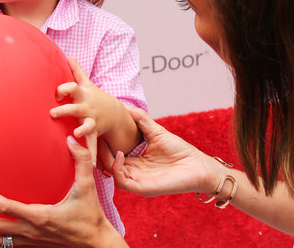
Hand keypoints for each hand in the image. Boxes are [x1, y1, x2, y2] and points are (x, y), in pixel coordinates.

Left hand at [0, 135, 126, 246]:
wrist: (94, 243)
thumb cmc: (91, 214)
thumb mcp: (87, 187)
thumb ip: (81, 161)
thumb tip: (71, 139)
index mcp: (39, 216)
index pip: (4, 207)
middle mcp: (29, 232)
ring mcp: (28, 242)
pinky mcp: (30, 247)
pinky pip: (1, 246)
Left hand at [52, 57, 121, 164]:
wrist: (115, 112)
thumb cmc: (95, 97)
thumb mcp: (88, 83)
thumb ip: (77, 71)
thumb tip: (70, 55)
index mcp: (83, 95)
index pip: (72, 88)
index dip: (64, 89)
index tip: (57, 93)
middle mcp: (87, 108)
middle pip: (75, 107)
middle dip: (65, 109)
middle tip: (52, 113)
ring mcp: (92, 121)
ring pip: (86, 126)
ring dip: (81, 131)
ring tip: (76, 135)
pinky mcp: (94, 133)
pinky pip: (93, 144)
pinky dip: (93, 154)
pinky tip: (92, 164)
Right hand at [105, 107, 219, 196]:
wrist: (198, 166)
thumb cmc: (180, 150)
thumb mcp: (156, 131)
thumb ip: (140, 120)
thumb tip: (124, 105)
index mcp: (136, 161)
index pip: (112, 153)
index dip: (104, 142)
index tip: (98, 128)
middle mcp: (134, 172)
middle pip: (108, 164)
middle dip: (99, 150)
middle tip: (94, 135)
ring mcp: (137, 181)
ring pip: (112, 174)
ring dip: (105, 159)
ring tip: (105, 144)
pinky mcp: (143, 188)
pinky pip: (123, 182)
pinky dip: (116, 169)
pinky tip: (118, 155)